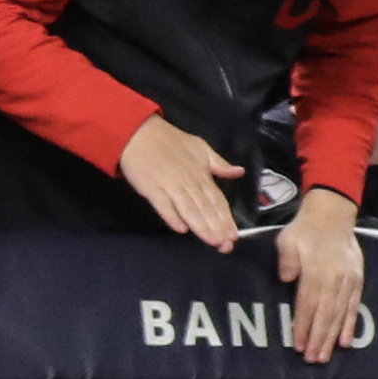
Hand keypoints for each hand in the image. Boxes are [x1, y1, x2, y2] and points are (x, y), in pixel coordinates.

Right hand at [117, 114, 242, 250]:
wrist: (138, 132)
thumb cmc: (169, 140)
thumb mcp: (199, 147)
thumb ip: (218, 163)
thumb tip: (239, 172)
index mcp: (201, 173)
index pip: (217, 199)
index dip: (226, 218)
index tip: (234, 236)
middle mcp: (188, 181)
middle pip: (205, 207)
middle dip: (217, 227)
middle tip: (226, 246)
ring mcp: (169, 184)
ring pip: (188, 208)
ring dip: (201, 226)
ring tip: (211, 241)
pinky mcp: (150, 187)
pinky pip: (162, 204)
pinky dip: (172, 216)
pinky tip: (181, 229)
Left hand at [277, 187, 361, 364]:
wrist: (332, 215)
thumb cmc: (304, 230)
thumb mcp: (287, 240)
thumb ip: (287, 260)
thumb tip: (286, 279)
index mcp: (315, 269)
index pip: (307, 303)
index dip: (302, 325)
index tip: (297, 344)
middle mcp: (334, 278)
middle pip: (325, 313)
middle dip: (317, 338)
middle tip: (311, 359)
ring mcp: (348, 280)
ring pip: (339, 314)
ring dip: (331, 337)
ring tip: (324, 356)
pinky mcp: (357, 280)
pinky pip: (354, 306)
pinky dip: (349, 325)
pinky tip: (345, 342)